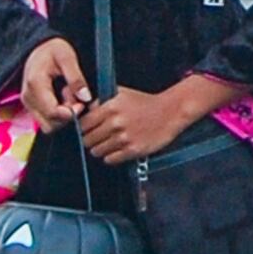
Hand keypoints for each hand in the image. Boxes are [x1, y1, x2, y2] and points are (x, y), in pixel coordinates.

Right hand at [20, 36, 90, 124]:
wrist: (40, 47)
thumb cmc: (54, 49)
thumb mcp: (68, 57)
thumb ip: (76, 78)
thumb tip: (85, 98)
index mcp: (35, 83)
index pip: (52, 112)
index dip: (71, 113)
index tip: (83, 103)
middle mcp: (28, 97)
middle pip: (50, 124)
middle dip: (67, 116)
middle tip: (76, 98)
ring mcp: (28, 104)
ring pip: (48, 126)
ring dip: (63, 117)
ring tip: (69, 96)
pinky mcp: (32, 107)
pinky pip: (47, 121)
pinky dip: (59, 115)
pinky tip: (64, 99)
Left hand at [80, 81, 208, 165]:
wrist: (169, 112)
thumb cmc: (145, 102)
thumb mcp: (121, 93)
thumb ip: (101, 101)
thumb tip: (84, 109)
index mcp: (110, 107)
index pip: (83, 124)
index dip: (84, 127)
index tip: (87, 129)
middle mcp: (115, 123)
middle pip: (87, 140)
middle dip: (90, 139)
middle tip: (97, 138)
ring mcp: (124, 138)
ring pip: (96, 151)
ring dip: (100, 149)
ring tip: (107, 144)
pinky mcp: (133, 150)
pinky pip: (110, 159)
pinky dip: (110, 156)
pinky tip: (116, 150)